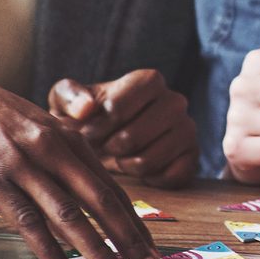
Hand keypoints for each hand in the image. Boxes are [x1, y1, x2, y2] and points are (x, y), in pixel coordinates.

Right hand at [0, 55, 155, 258]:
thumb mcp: (34, 122)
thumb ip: (61, 151)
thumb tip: (85, 187)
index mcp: (67, 136)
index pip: (111, 187)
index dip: (135, 222)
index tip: (152, 250)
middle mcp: (52, 148)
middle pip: (101, 202)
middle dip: (129, 240)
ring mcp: (22, 164)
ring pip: (69, 214)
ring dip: (97, 249)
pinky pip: (27, 220)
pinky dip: (49, 248)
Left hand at [51, 67, 195, 187]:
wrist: (106, 139)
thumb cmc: (86, 117)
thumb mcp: (66, 100)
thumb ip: (70, 96)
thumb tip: (86, 109)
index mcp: (149, 80)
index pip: (118, 107)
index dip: (97, 126)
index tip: (88, 131)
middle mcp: (175, 101)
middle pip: (133, 137)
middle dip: (109, 148)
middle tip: (102, 147)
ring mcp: (187, 130)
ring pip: (149, 160)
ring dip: (124, 165)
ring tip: (118, 156)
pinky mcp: (192, 158)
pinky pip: (168, 177)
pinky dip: (147, 178)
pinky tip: (137, 166)